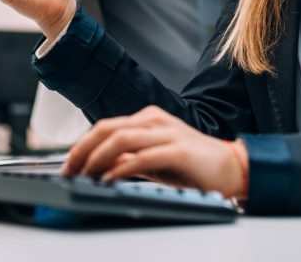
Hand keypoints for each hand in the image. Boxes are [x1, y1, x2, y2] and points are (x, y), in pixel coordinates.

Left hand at [61, 106, 248, 198]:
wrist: (231, 168)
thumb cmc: (193, 166)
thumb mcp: (153, 162)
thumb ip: (129, 160)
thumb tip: (100, 167)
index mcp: (147, 119)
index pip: (105, 127)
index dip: (82, 146)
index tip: (68, 165)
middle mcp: (154, 120)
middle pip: (107, 128)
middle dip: (82, 150)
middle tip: (68, 170)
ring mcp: (166, 132)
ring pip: (120, 138)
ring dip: (97, 158)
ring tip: (85, 176)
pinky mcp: (177, 150)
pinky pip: (142, 156)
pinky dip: (122, 169)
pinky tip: (110, 180)